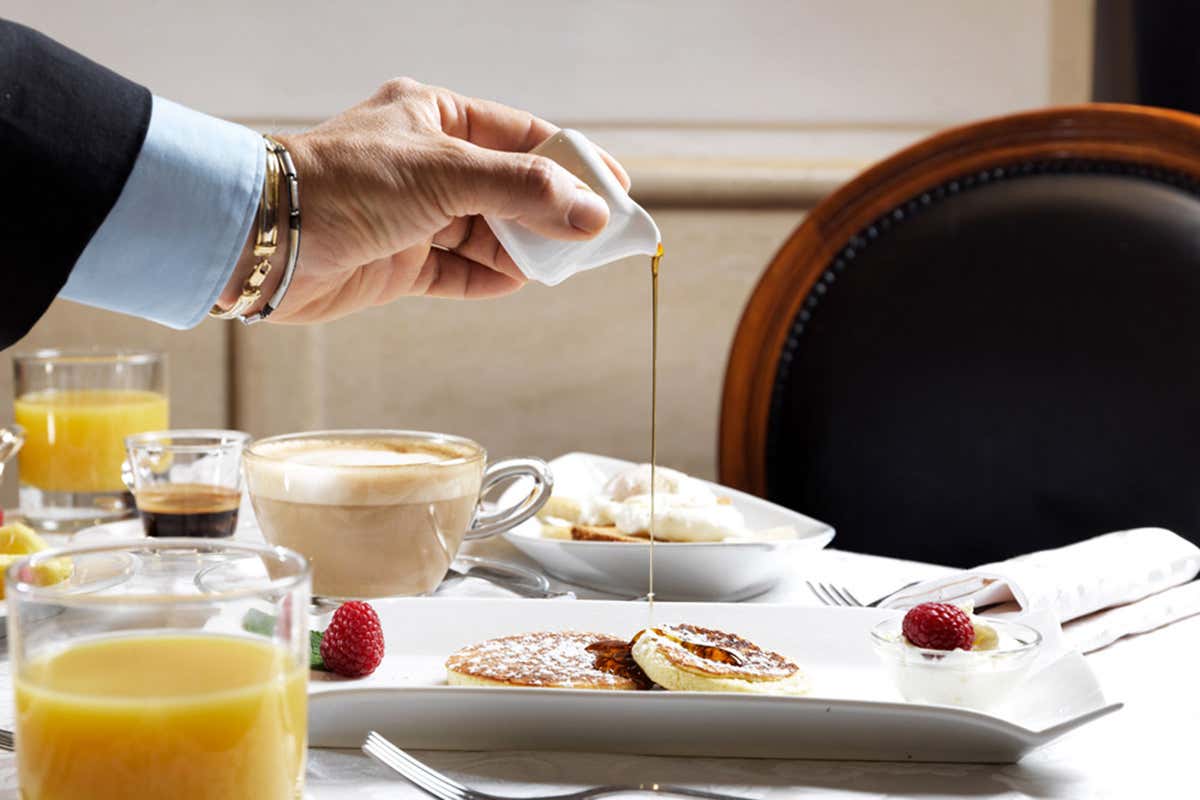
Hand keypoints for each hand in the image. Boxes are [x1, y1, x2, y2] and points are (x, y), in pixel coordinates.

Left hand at [218, 78, 629, 322]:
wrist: (263, 239)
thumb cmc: (342, 183)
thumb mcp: (444, 173)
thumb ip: (522, 191)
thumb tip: (589, 213)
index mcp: (435, 117)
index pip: (522, 136)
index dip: (573, 162)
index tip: (616, 188)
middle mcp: (427, 163)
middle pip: (511, 188)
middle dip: (552, 213)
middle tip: (596, 238)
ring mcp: (415, 214)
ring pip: (489, 232)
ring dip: (524, 249)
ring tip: (560, 265)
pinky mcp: (400, 261)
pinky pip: (460, 271)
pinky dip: (490, 278)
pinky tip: (516, 282)